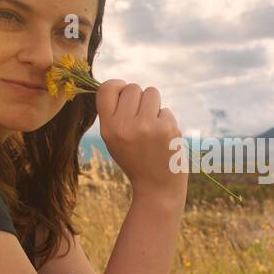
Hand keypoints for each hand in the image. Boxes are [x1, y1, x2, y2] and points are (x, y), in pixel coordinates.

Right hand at [95, 79, 187, 201]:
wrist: (157, 188)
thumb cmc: (134, 159)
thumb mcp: (113, 141)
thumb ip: (114, 115)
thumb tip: (122, 86)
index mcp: (108, 128)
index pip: (107, 89)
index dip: (117, 86)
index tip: (123, 93)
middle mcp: (125, 126)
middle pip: (133, 88)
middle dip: (138, 99)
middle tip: (141, 119)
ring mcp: (147, 127)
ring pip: (152, 92)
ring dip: (153, 105)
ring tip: (152, 126)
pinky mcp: (167, 129)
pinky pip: (166, 109)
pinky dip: (166, 120)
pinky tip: (163, 138)